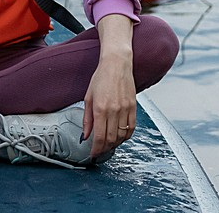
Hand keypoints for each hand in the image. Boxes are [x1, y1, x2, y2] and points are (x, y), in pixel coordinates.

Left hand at [83, 14, 136, 158]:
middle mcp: (114, 110)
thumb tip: (85, 135)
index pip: (99, 137)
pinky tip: (120, 137)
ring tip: (108, 145)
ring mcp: (125, 109)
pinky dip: (126, 136)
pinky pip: (132, 128)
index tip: (93, 153)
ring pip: (122, 136)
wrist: (116, 64)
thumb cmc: (101, 78)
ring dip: (115, 144)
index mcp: (100, 108)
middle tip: (99, 151)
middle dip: (104, 148)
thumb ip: (87, 118)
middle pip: (111, 139)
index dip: (96, 149)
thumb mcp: (88, 97)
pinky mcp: (133, 107)